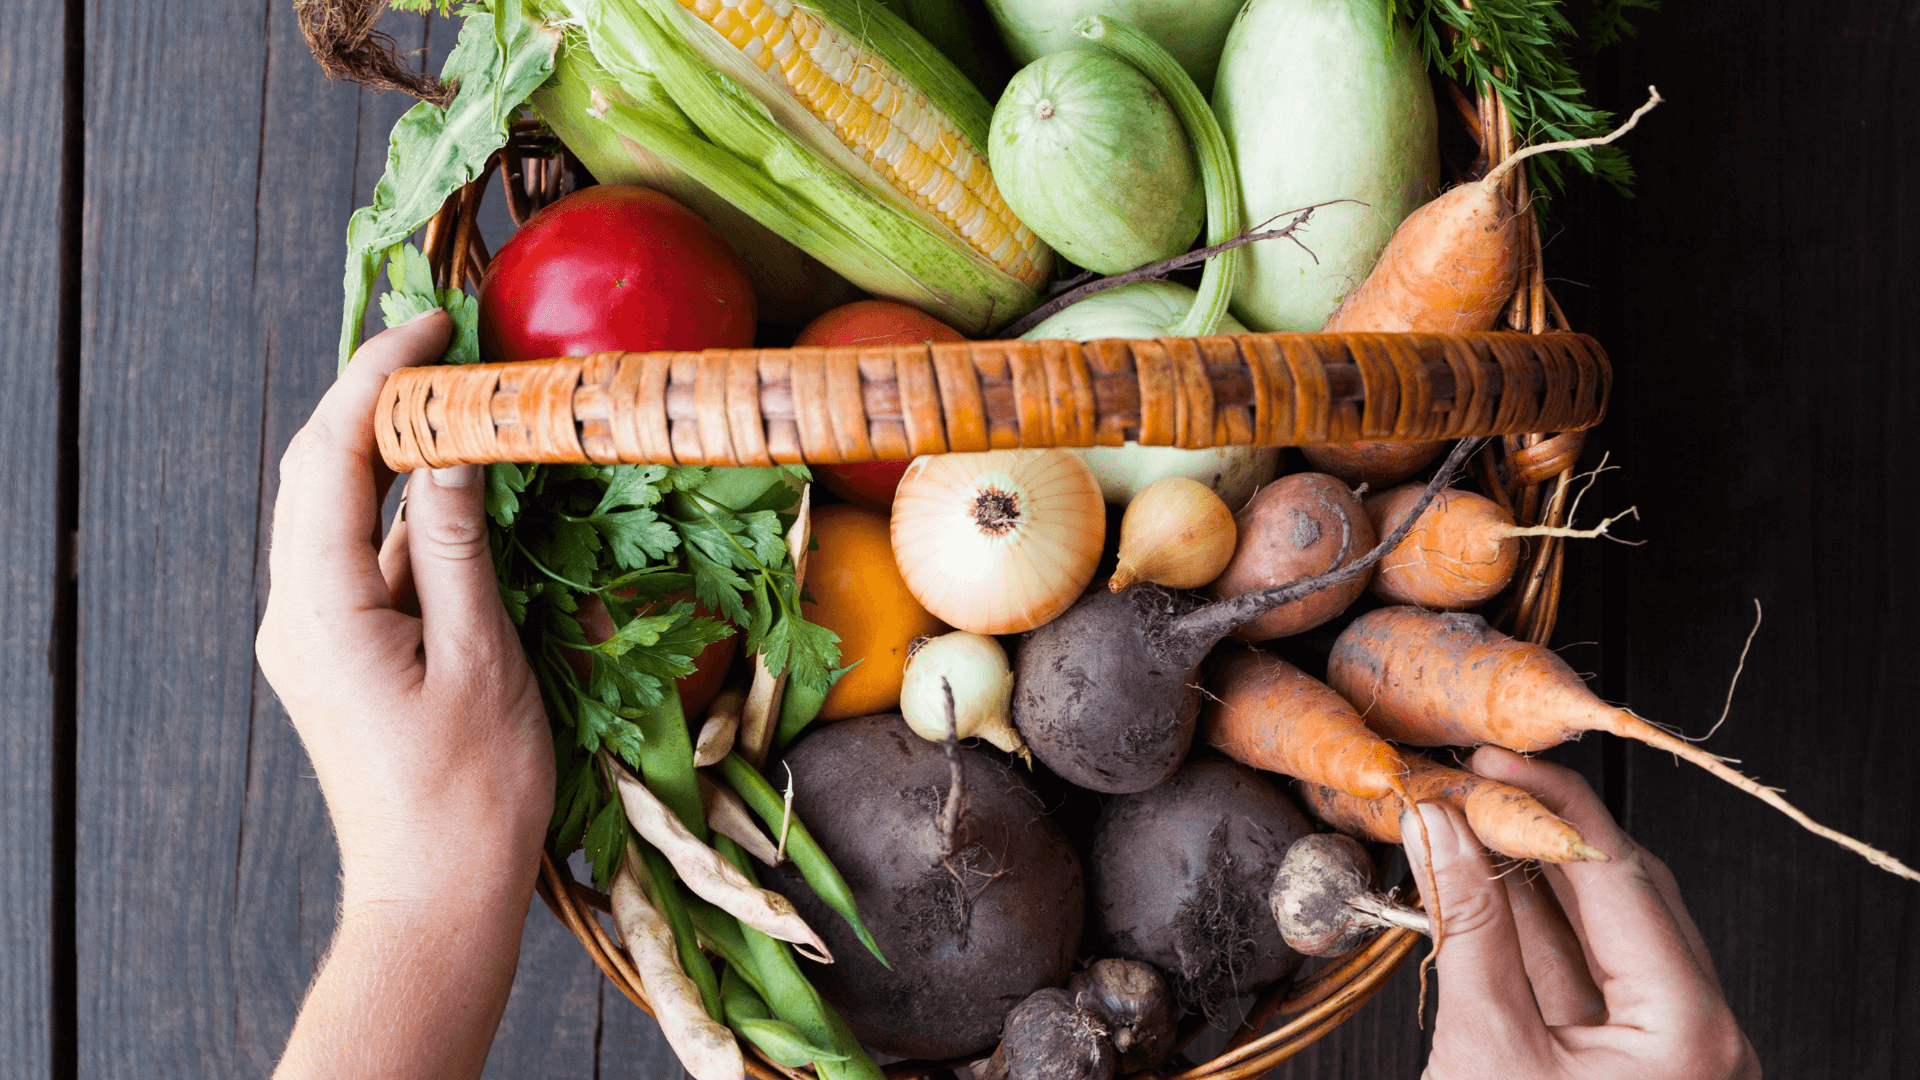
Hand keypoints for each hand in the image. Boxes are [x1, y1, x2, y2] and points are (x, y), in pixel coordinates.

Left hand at [258, 310, 552, 1078]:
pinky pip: (360, 556)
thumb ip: (459, 546)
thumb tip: (452, 448)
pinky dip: (404, 510)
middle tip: (446, 345)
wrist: (437, 895)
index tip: (433, 325)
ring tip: (456, 401)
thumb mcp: (483, 659)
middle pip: (318, 471)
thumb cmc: (471, 794)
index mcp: (320, 610)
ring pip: (336, 509)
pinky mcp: (340, 652)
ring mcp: (313, 634)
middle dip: (376, 397)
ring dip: (390, 449)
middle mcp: (296, 613)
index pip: (329, 458)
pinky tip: (457, 492)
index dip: (376, 379)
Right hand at [1404, 747, 1759, 1079]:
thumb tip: (1439, 831)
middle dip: (1545, 835)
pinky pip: (1590, 979)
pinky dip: (1536, 935)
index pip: (1621, 876)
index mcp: (1690, 1032)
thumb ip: (1467, 929)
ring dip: (1534, 880)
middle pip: (1626, 895)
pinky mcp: (1633, 1065)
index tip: (1496, 763)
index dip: (1552, 805)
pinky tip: (1486, 889)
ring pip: (1605, 937)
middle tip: (1481, 788)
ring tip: (1470, 828)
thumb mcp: (1485, 1046)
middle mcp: (1701, 1037)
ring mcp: (1671, 1052)